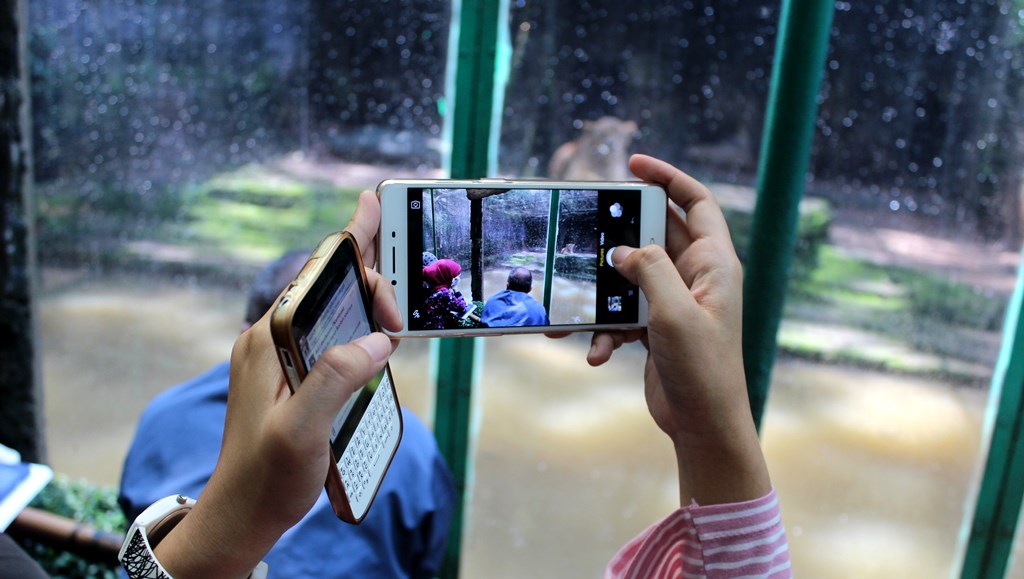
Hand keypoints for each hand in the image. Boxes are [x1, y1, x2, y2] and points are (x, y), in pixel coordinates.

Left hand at [153, 191, 402, 577]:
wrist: (241, 514)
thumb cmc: (265, 476)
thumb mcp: (301, 429)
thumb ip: (335, 378)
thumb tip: (376, 341)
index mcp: (270, 339)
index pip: (315, 275)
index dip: (352, 247)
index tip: (373, 208)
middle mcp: (273, 338)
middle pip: (326, 285)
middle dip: (369, 277)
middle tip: (400, 293)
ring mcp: (281, 356)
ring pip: (331, 308)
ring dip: (365, 296)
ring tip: (394, 282)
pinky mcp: (292, 375)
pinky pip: (329, 333)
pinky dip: (357, 322)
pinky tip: (375, 327)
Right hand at [589, 154, 770, 505]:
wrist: (703, 425)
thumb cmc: (702, 368)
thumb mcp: (674, 313)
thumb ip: (649, 271)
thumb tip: (621, 251)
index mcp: (714, 264)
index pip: (696, 202)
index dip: (668, 177)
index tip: (633, 165)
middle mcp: (697, 277)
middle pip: (654, 235)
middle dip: (620, 235)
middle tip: (589, 228)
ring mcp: (676, 303)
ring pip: (631, 279)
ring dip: (602, 293)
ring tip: (572, 305)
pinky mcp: (657, 328)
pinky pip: (624, 314)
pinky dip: (605, 329)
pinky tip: (595, 352)